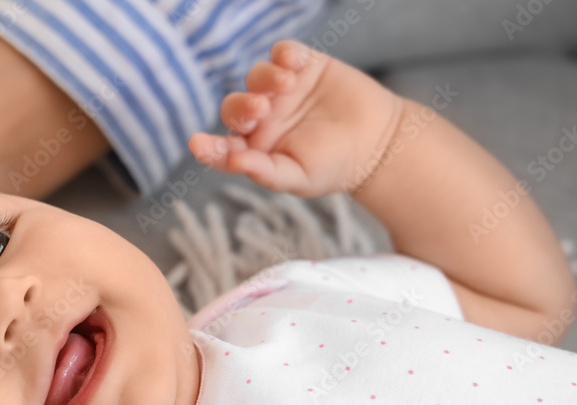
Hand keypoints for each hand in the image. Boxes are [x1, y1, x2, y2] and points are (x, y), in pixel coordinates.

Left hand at [189, 40, 402, 197]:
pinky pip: (283, 53)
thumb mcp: (298, 178)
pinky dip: (283, 54)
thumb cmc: (335, 167)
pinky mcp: (303, 66)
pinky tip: (292, 63)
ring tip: (285, 84)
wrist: (378, 142)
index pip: (223, 147)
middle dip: (242, 107)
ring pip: (257, 77)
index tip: (198, 144)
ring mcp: (281, 91)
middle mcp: (262, 119)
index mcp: (255, 149)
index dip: (209, 147)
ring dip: (264, 78)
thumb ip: (265, 172)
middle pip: (236, 107)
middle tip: (259, 109)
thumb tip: (234, 161)